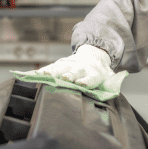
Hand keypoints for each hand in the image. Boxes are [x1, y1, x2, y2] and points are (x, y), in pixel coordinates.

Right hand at [11, 45, 127, 89]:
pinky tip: (33, 74)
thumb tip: (114, 93)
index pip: (91, 77)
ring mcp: (70, 64)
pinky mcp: (60, 63)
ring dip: (53, 72)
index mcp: (95, 73)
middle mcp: (82, 67)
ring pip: (60, 68)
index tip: (81, 83)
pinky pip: (50, 67)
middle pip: (74, 71)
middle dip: (69, 75)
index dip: (87, 80)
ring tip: (45, 76)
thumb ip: (112, 87)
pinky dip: (42, 71)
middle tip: (64, 78)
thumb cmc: (100, 73)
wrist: (94, 55)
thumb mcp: (110, 80)